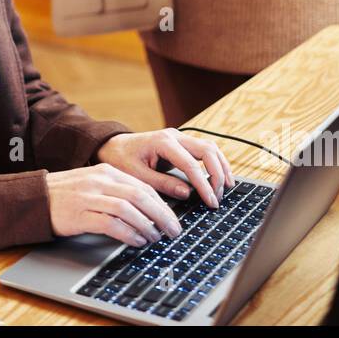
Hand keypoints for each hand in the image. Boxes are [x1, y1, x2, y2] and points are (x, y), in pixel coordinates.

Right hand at [45, 163, 183, 246]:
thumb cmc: (66, 195)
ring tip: (155, 238)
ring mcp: (89, 197)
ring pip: (128, 209)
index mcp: (106, 172)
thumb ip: (117, 191)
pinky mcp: (80, 214)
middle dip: (162, 215)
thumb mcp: (93, 184)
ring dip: (147, 226)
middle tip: (174, 231)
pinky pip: (111, 224)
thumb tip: (147, 209)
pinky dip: (128, 234)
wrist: (35, 198)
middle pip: (140, 196)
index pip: (142, 186)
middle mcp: (100, 181)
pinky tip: (136, 241)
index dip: (162, 203)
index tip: (172, 218)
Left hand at [96, 129, 232, 208]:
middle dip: (217, 175)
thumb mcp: (137, 176)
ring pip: (210, 147)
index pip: (191, 164)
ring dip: (221, 167)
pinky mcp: (181, 142)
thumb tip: (188, 193)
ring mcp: (179, 137)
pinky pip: (204, 149)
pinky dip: (215, 163)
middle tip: (217, 197)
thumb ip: (162, 184)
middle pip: (207, 150)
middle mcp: (174, 136)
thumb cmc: (121, 160)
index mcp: (162, 143)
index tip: (210, 202)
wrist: (113, 146)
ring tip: (225, 188)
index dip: (204, 185)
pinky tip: (220, 177)